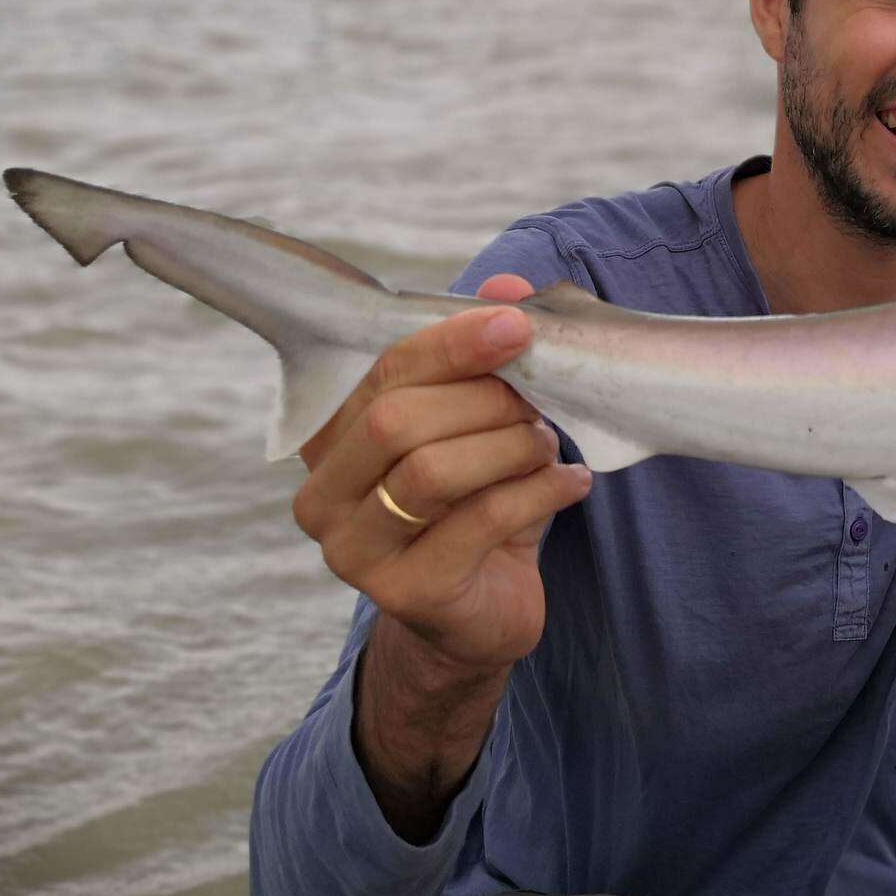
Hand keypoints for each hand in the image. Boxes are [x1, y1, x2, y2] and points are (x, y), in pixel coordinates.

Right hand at [290, 276, 590, 674]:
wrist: (479, 611)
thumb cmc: (474, 504)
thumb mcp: (478, 425)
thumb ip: (484, 356)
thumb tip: (505, 284)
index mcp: (330, 439)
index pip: (384, 371)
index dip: (452, 342)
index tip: (517, 325)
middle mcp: (323, 497)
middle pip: (397, 420)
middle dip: (484, 400)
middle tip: (537, 403)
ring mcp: (355, 553)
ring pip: (432, 472)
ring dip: (509, 446)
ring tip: (546, 444)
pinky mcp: (406, 594)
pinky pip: (478, 523)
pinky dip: (539, 491)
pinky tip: (572, 482)